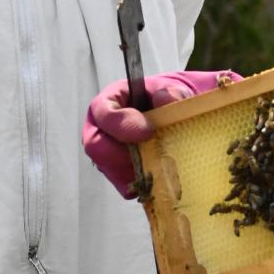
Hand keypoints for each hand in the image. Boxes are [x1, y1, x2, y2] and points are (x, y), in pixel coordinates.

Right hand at [84, 70, 242, 198]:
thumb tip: (165, 99)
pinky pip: (123, 184)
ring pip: (109, 169)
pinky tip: (158, 180)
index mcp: (111, 100)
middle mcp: (102, 128)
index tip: (148, 132)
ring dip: (133, 172)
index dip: (122, 125)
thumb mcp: (174, 88)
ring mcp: (109, 151)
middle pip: (96, 146)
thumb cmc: (169, 97)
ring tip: (158, 169)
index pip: (104, 113)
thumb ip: (171, 92)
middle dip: (121, 156)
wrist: (177, 112)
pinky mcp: (121, 171)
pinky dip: (141, 185)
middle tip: (150, 156)